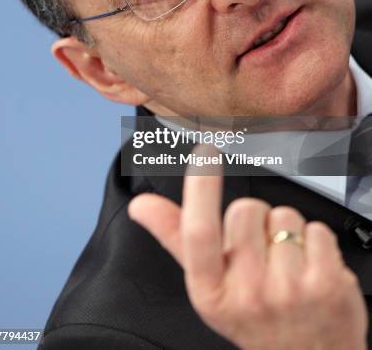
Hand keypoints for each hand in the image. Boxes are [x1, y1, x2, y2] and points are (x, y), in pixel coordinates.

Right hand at [128, 158, 367, 349]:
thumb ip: (175, 236)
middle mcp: (247, 294)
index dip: (200, 187)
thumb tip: (141, 204)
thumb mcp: (209, 284)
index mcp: (210, 291)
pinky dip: (315, 241)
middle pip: (246, 210)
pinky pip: (316, 230)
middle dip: (254, 219)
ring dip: (286, 232)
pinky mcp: (326, 285)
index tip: (204, 153)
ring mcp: (288, 292)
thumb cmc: (253, 316)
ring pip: (284, 217)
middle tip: (259, 251)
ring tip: (285, 264)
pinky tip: (310, 268)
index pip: (198, 231)